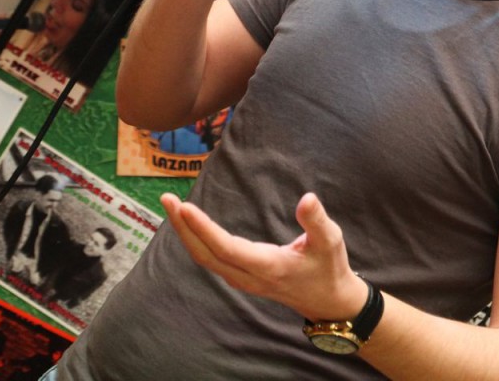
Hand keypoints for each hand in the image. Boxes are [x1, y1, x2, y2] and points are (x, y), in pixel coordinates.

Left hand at [162, 192, 367, 322]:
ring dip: (186, 233)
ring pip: (205, 258)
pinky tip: (189, 224)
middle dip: (184, 227)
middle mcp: (249, 276)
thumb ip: (316, 221)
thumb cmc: (329, 268)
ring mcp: (242, 280)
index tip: (185, 207)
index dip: (203, 229)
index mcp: (268, 266)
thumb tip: (306, 198)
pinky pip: (211, 259)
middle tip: (167, 199)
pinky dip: (196, 240)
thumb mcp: (331, 241)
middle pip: (206, 254)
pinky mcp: (241, 277)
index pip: (226, 248)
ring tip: (172, 206)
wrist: (328, 301)